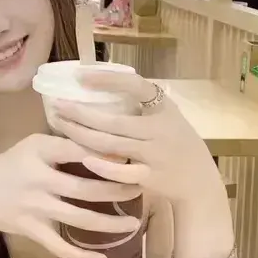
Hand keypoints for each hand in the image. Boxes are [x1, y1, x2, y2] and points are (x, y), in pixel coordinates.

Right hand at [0, 134, 141, 257]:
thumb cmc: (9, 166)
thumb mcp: (32, 145)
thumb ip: (63, 143)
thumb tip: (104, 144)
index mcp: (39, 154)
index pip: (78, 152)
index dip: (105, 156)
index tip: (129, 158)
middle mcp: (39, 181)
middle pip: (86, 188)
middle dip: (117, 190)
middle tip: (140, 189)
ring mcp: (36, 209)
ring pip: (79, 218)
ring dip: (109, 223)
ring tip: (133, 224)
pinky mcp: (33, 231)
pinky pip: (60, 247)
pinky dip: (82, 255)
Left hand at [50, 70, 225, 212]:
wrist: (200, 182)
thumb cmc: (178, 143)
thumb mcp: (167, 117)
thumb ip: (142, 104)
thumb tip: (102, 84)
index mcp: (164, 108)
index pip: (136, 85)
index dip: (108, 79)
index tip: (80, 75)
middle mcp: (159, 129)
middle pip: (113, 120)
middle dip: (80, 113)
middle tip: (57, 105)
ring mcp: (154, 154)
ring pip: (111, 143)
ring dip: (82, 134)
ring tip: (60, 124)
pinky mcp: (150, 177)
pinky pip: (122, 171)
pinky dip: (102, 165)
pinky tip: (83, 157)